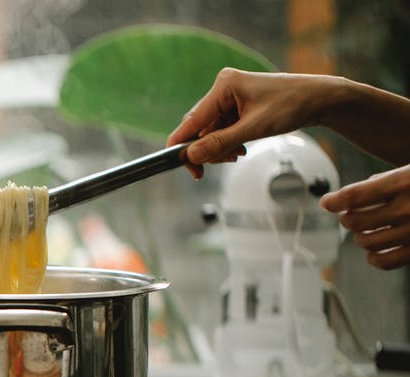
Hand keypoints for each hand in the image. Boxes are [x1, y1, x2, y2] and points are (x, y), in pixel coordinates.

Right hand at [167, 69, 338, 178]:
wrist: (321, 99)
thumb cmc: (293, 105)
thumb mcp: (254, 128)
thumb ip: (220, 143)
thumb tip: (192, 156)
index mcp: (224, 86)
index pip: (192, 120)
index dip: (183, 145)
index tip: (180, 165)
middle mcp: (223, 89)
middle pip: (199, 128)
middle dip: (208, 149)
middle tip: (222, 162)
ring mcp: (230, 97)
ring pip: (210, 132)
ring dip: (219, 148)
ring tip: (237, 154)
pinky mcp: (238, 106)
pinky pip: (222, 129)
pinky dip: (228, 142)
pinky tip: (240, 148)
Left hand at [321, 164, 409, 269]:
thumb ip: (385, 180)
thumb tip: (350, 196)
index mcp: (403, 183)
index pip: (354, 196)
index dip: (334, 201)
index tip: (327, 203)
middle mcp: (408, 208)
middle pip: (354, 221)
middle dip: (346, 218)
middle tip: (349, 215)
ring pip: (365, 242)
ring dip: (359, 236)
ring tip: (365, 230)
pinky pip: (385, 262)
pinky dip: (374, 257)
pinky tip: (375, 249)